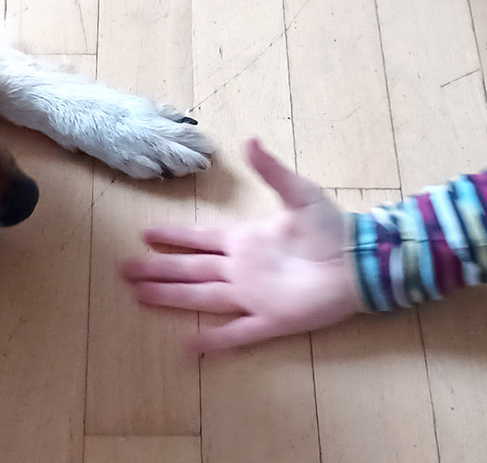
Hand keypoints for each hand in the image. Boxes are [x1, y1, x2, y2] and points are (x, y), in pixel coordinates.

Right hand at [120, 139, 361, 353]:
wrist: (360, 262)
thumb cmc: (332, 228)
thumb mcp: (300, 194)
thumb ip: (271, 171)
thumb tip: (248, 140)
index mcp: (245, 240)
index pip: (200, 239)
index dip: (174, 237)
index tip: (146, 234)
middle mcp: (242, 269)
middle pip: (191, 270)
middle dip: (159, 270)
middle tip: (126, 270)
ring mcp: (253, 296)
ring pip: (202, 298)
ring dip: (172, 297)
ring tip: (141, 296)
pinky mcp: (271, 320)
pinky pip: (237, 333)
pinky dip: (213, 340)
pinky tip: (188, 347)